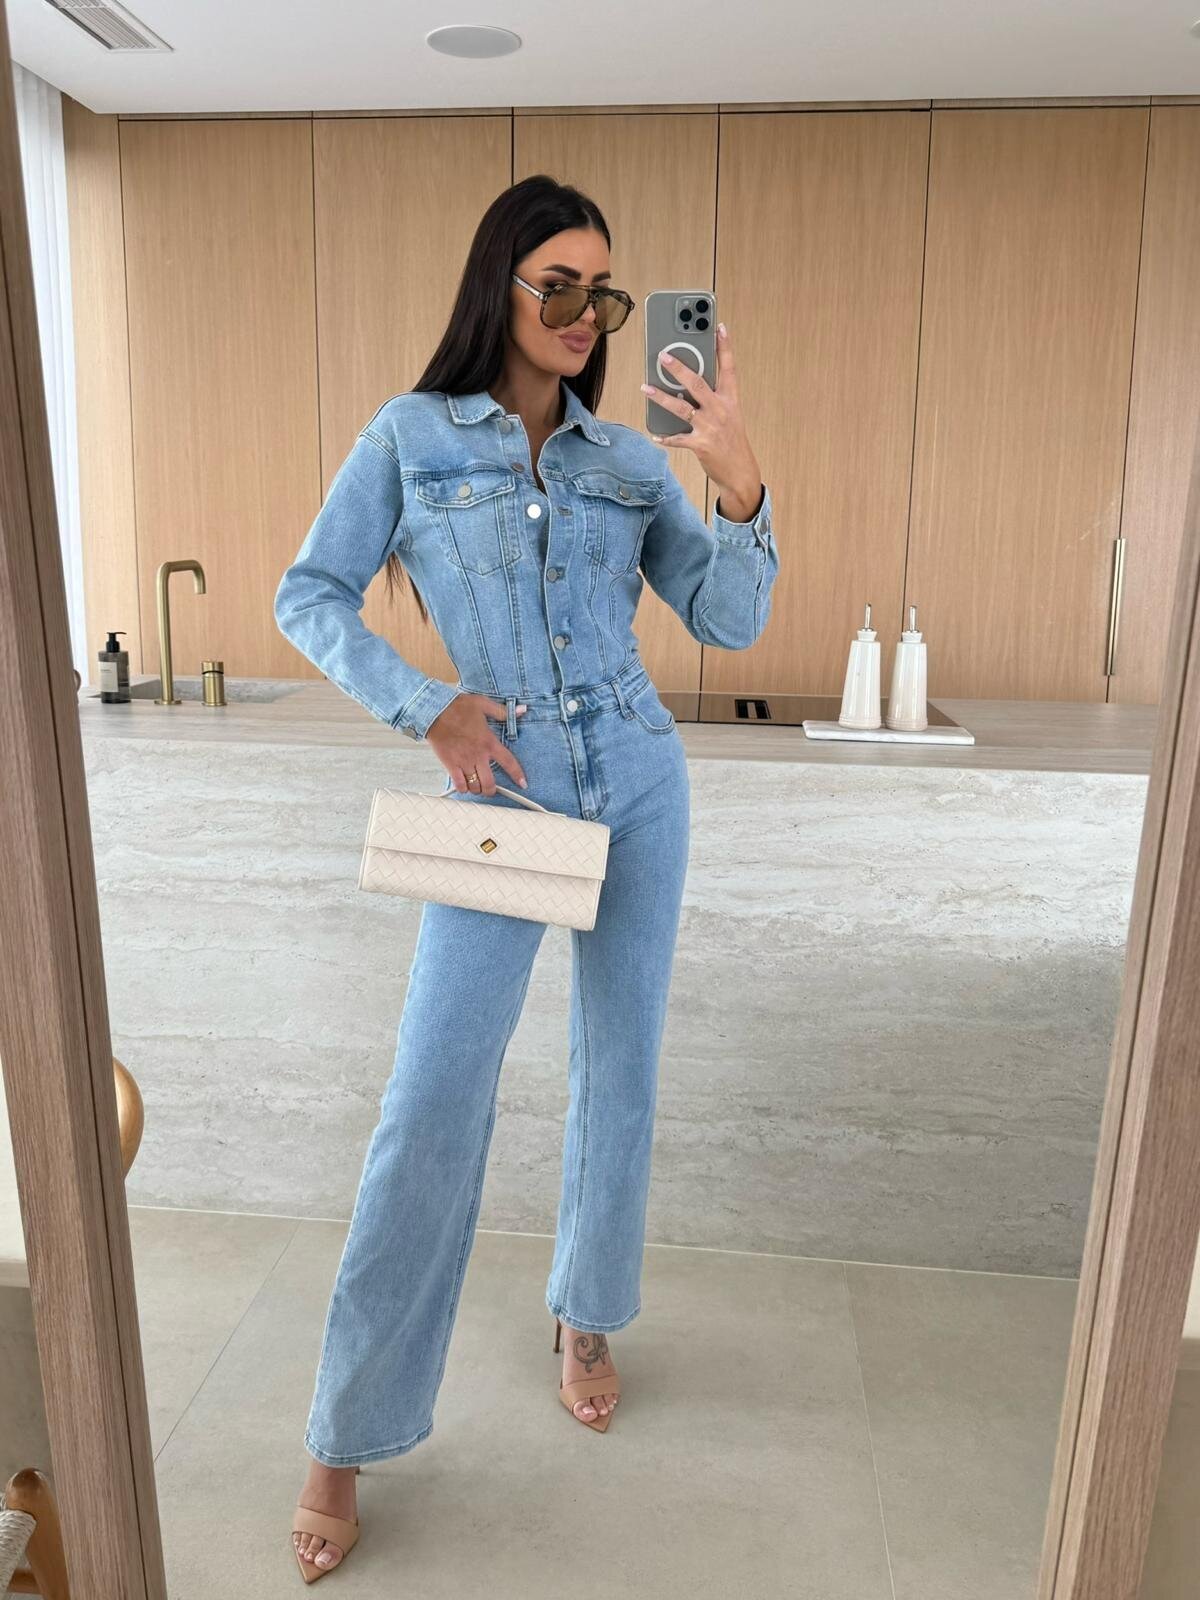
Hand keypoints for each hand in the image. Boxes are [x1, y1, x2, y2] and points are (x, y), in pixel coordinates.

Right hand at [428, 694, 527, 794]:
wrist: (435, 710)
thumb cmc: (457, 707)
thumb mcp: (483, 704)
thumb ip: (503, 711)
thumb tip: (521, 710)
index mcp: (489, 742)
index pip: (508, 762)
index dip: (517, 774)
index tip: (522, 783)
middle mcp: (478, 755)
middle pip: (489, 783)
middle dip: (492, 790)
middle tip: (491, 789)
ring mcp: (464, 761)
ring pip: (475, 786)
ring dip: (478, 789)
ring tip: (477, 787)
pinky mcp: (450, 764)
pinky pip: (459, 784)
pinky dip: (463, 789)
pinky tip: (465, 786)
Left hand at [641, 322, 762, 518]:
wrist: (740, 472)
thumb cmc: (732, 442)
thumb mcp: (730, 416)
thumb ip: (713, 399)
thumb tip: (686, 386)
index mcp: (730, 400)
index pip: (728, 368)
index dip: (725, 347)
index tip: (719, 327)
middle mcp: (721, 410)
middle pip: (698, 383)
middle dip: (679, 368)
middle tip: (663, 355)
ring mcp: (710, 427)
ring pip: (682, 407)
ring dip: (661, 397)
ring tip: (645, 388)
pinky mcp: (700, 445)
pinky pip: (677, 438)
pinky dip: (665, 436)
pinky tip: (655, 433)